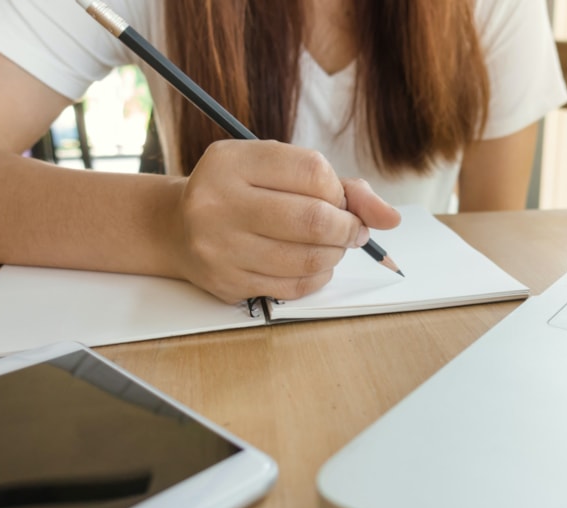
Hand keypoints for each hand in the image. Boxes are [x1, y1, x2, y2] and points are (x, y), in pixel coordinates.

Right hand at [169, 140, 399, 302]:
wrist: (177, 227)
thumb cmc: (242, 192)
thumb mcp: (278, 170)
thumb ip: (339, 186)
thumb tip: (389, 218)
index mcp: (232, 161)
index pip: (313, 172)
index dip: (340, 190)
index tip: (340, 200)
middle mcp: (218, 202)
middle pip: (314, 220)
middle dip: (348, 228)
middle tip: (352, 230)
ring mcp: (219, 247)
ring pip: (308, 258)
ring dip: (335, 254)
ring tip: (331, 245)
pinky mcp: (227, 282)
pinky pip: (294, 287)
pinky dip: (317, 275)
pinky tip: (311, 263)